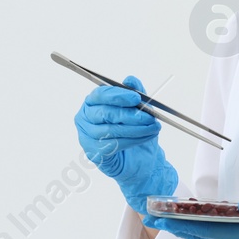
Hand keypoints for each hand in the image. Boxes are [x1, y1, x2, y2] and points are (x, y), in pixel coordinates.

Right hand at [74, 75, 177, 216]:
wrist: (140, 158)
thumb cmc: (135, 130)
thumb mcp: (139, 109)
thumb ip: (135, 93)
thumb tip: (131, 80)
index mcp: (92, 103)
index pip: (100, 95)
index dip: (118, 96)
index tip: (136, 98)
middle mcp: (85, 118)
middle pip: (104, 113)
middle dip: (129, 114)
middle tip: (148, 116)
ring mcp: (87, 136)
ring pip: (111, 130)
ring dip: (136, 128)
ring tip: (153, 127)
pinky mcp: (94, 153)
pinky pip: (114, 144)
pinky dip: (133, 140)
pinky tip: (146, 137)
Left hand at [155, 199, 238, 238]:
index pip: (204, 228)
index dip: (180, 222)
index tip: (160, 216)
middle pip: (199, 233)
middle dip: (174, 225)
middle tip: (150, 216)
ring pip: (207, 234)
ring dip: (186, 226)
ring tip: (167, 219)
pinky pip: (218, 233)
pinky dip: (203, 226)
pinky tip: (199, 220)